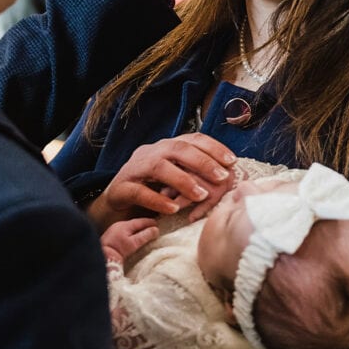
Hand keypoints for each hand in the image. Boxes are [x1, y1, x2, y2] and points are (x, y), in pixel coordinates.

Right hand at [88, 133, 235, 228]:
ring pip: (159, 167)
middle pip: (176, 149)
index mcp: (165, 148)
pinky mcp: (122, 188)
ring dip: (183, 180)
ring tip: (201, 195)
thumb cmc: (152, 192)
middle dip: (202, 161)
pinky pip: (140, 192)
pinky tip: (173, 209)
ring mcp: (134, 169)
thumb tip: (229, 176)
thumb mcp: (175, 179)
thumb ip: (195, 174)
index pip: (191, 139)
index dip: (213, 147)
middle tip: (222, 177)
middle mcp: (150, 153)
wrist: (116, 206)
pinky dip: (158, 200)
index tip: (232, 161)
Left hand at [101, 217, 158, 263]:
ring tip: (146, 233)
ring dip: (138, 230)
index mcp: (125, 224)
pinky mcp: (111, 237)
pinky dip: (132, 233)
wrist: (102, 257)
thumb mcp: (134, 243)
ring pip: (130, 228)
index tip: (159, 224)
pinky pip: (125, 232)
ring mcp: (114, 230)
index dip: (151, 222)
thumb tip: (156, 229)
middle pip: (135, 223)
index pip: (141, 221)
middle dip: (145, 225)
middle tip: (154, 228)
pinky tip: (134, 238)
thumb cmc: (117, 250)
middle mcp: (119, 225)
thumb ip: (145, 236)